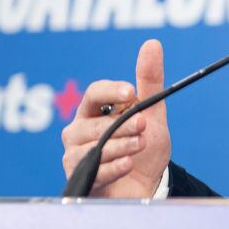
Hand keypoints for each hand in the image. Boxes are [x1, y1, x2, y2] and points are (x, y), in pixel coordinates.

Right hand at [61, 39, 171, 197]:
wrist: (149, 185)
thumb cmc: (145, 147)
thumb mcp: (153, 112)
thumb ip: (150, 80)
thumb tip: (152, 43)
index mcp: (94, 111)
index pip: (94, 93)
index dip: (111, 91)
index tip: (131, 92)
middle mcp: (78, 132)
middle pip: (93, 123)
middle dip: (122, 124)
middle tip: (143, 125)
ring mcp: (76, 156)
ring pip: (92, 148)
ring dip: (119, 145)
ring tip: (139, 145)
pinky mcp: (81, 180)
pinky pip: (93, 171)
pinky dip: (113, 167)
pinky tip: (128, 164)